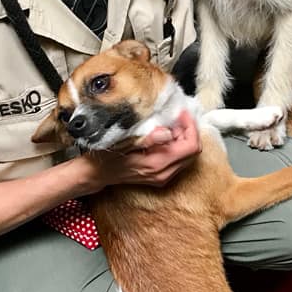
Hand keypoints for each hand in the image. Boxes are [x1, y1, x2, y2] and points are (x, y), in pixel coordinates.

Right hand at [84, 110, 201, 189]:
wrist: (97, 174)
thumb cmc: (107, 156)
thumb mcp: (123, 142)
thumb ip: (147, 139)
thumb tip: (167, 132)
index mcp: (157, 164)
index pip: (190, 146)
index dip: (191, 127)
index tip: (181, 113)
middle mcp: (164, 174)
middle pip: (193, 152)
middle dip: (189, 131)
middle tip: (177, 117)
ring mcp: (164, 177)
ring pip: (188, 156)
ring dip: (184, 138)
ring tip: (171, 125)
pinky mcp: (161, 177)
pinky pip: (180, 160)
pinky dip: (178, 146)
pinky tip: (166, 136)